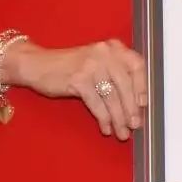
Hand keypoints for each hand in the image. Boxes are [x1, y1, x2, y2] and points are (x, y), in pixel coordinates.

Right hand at [6, 39, 146, 139]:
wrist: (38, 64)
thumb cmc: (72, 67)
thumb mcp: (97, 62)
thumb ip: (116, 73)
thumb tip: (137, 102)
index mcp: (113, 48)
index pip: (137, 65)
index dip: (143, 85)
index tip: (144, 104)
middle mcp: (105, 53)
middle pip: (125, 84)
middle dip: (131, 108)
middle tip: (136, 125)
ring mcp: (91, 65)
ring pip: (111, 96)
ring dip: (118, 118)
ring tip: (122, 133)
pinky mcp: (78, 79)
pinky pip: (96, 103)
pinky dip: (103, 118)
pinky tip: (106, 128)